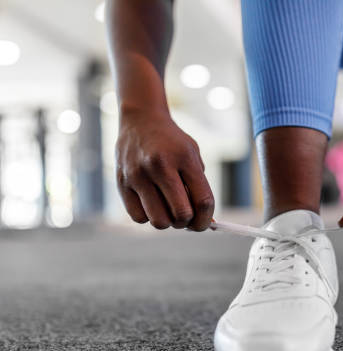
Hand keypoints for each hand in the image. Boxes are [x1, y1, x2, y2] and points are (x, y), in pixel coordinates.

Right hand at [116, 109, 214, 230]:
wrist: (141, 120)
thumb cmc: (172, 143)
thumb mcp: (192, 157)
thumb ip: (199, 187)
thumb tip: (204, 222)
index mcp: (184, 158)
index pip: (203, 200)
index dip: (206, 219)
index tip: (204, 223)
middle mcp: (160, 166)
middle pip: (181, 214)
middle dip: (188, 223)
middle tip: (186, 217)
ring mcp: (138, 175)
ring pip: (159, 221)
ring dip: (167, 222)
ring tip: (167, 209)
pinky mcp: (121, 183)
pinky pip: (138, 217)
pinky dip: (148, 217)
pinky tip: (151, 203)